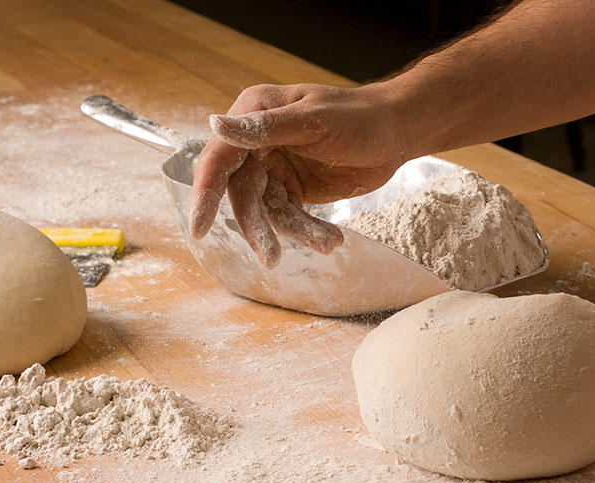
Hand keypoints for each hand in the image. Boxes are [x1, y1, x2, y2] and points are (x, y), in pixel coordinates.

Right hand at [190, 83, 407, 266]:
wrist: (395, 133)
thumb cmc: (358, 116)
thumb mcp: (314, 121)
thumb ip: (265, 128)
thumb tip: (215, 125)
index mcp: (254, 114)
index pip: (221, 157)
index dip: (205, 192)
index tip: (199, 227)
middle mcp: (258, 143)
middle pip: (242, 193)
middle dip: (257, 227)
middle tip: (271, 257)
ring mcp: (275, 168)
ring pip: (269, 211)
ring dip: (295, 231)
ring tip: (325, 242)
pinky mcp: (294, 190)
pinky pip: (290, 218)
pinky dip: (309, 231)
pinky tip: (331, 239)